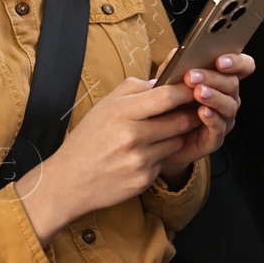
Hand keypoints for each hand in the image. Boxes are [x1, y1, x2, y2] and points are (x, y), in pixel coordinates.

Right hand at [17, 76, 200, 242]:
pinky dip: (160, 156)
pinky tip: (142, 155)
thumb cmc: (88, 140)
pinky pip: (165, 161)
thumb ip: (133, 89)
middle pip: (179, 121)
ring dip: (174, 136)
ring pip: (176, 141)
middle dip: (188, 114)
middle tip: (192, 110)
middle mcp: (132, 137)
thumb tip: (162, 81)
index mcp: (121, 112)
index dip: (185, 92)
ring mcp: (139, 160)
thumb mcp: (104, 106)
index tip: (194, 88)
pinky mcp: (144, 179)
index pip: (165, 97)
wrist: (69, 181)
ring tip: (157, 134)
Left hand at [153, 49, 255, 184]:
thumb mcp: (168, 78)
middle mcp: (228, 97)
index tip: (220, 61)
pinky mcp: (216, 137)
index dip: (237, 62)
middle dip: (214, 78)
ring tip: (198, 93)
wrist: (158, 134)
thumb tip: (181, 50)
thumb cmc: (168, 103)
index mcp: (221, 78)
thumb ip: (175, 63)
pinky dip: (212, 118)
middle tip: (193, 76)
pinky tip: (202, 112)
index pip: (243, 66)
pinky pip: (220, 127)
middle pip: (233, 83)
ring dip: (213, 97)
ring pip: (229, 105)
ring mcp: (224, 117)